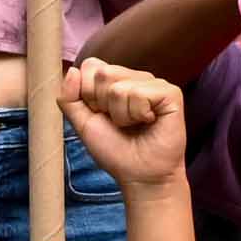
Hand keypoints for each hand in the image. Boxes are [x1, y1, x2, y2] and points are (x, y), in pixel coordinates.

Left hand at [63, 57, 184, 193]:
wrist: (140, 175)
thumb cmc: (115, 151)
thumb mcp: (83, 124)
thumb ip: (69, 98)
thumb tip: (73, 70)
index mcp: (116, 81)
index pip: (90, 66)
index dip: (88, 94)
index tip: (101, 115)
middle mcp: (135, 77)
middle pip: (103, 73)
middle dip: (102, 104)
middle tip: (119, 122)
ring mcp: (154, 84)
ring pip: (119, 87)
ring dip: (121, 115)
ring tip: (134, 125)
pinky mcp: (170, 93)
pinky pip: (139, 94)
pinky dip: (137, 115)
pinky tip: (149, 122)